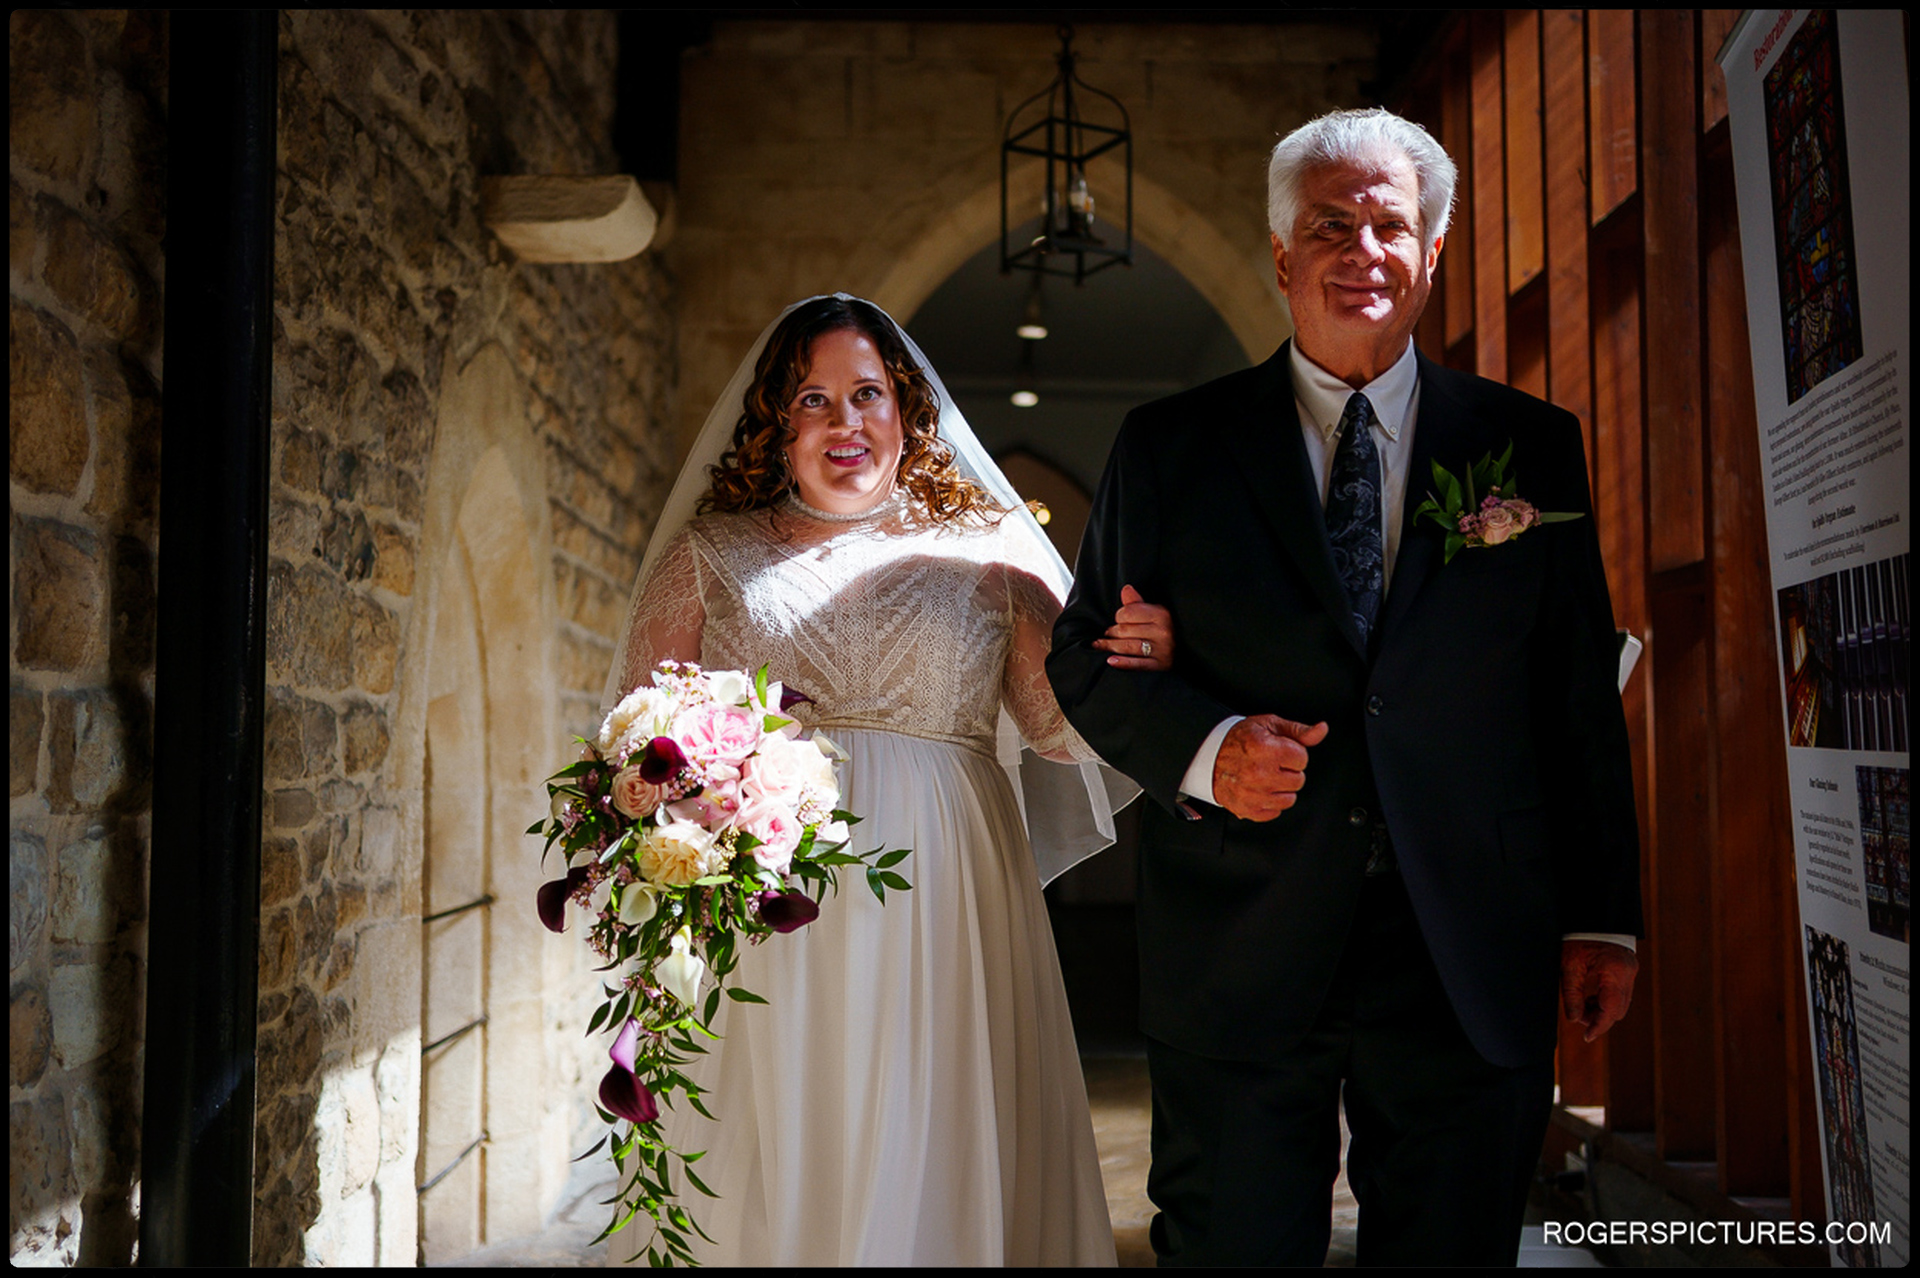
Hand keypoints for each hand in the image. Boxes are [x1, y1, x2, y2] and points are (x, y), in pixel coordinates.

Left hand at [1095, 584, 1173, 670]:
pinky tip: (1111, 661)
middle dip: (1112, 632)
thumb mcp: (1156, 611)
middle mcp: (1163, 632)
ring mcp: (1162, 650)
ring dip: (1110, 646)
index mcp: (1161, 615)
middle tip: (1108, 633)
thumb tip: (1126, 589)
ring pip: (1129, 647)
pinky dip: (1123, 663)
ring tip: (1101, 644)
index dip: (1118, 616)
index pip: (1128, 613)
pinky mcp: (1160, 665)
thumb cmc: (1167, 626)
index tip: (1118, 619)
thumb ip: (1137, 602)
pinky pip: (1138, 664)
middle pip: (1125, 631)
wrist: (1189, 647)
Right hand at [1211, 714, 1328, 821]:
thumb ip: (1298, 730)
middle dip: (1289, 772)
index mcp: (1264, 748)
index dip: (1294, 754)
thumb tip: (1321, 730)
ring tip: (1266, 777)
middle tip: (1272, 764)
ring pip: (1290, 799)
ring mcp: (1253, 794)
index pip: (1302, 759)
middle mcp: (1258, 772)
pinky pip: (1275, 812)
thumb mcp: (1269, 725)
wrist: (1209, 756)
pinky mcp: (1248, 809)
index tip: (1280, 752)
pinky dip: (1270, 803)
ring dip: (1282, 789)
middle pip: (1298, 780)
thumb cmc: (1239, 740)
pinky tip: (1260, 790)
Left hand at [1561, 939, 1637, 1041]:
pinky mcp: (1629, 971)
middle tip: (1578, 1015)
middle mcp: (1628, 975)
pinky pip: (1621, 994)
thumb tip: (1573, 1019)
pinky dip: (1607, 1000)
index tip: (1587, 1037)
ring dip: (1603, 1010)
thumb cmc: (1580, 937)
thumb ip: (1571, 993)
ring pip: (1621, 1004)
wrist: (1596, 916)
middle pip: (1618, 1010)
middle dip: (1599, 1018)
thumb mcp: (1570, 965)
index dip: (1598, 1026)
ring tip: (1582, 1005)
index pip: (1610, 1010)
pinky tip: (1591, 997)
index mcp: (1614, 973)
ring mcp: (1631, 973)